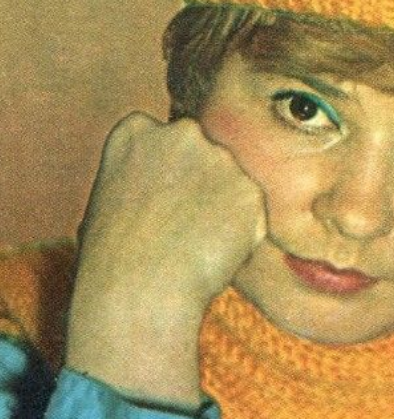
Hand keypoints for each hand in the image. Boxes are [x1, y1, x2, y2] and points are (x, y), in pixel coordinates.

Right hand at [66, 112, 265, 408]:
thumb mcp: (113, 197)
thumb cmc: (114, 258)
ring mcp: (220, 160)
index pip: (168, 145)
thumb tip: (177, 184)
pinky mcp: (251, 191)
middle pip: (207, 157)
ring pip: (233, 186)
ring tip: (192, 245)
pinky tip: (213, 253)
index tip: (156, 208)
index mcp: (136, 129)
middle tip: (181, 229)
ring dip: (224, 212)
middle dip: (203, 188)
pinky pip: (254, 215)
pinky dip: (243, 237)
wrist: (139, 289)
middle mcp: (182, 133)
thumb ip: (147, 174)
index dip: (166, 182)